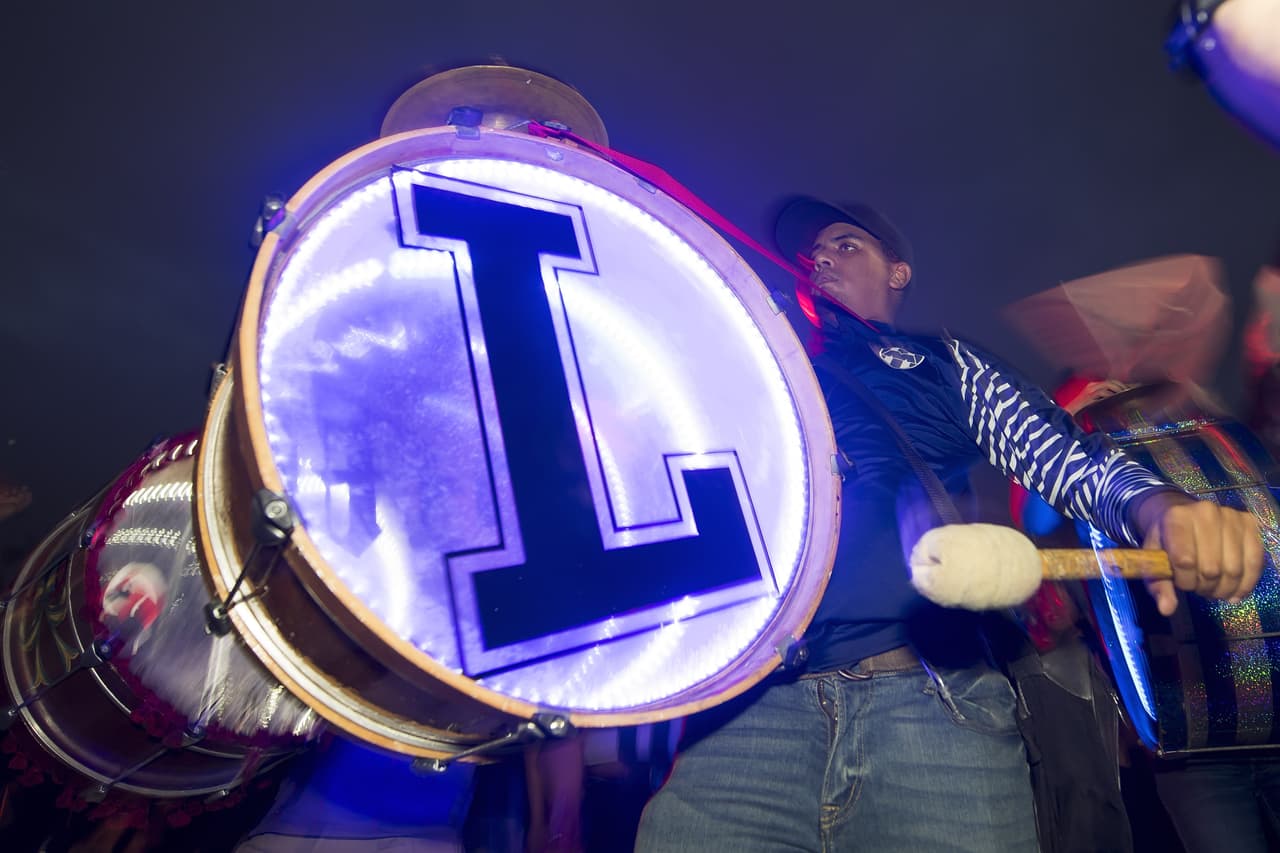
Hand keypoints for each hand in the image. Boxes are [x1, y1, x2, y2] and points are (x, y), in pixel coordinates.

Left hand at [1135, 492, 1264, 615]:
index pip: (1185, 561)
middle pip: (1211, 569)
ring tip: (1213, 588)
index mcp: (1176, 518)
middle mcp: (1205, 512)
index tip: (1181, 582)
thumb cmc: (1167, 543)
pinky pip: (1255, 563)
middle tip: (1198, 587)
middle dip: (1203, 587)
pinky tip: (1234, 593)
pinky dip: (1245, 584)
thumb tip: (1166, 610)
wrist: (1184, 518)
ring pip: (1234, 569)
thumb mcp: (1154, 561)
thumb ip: (1158, 585)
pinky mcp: (1250, 524)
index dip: (1184, 581)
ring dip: (1223, 589)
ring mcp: (1231, 516)